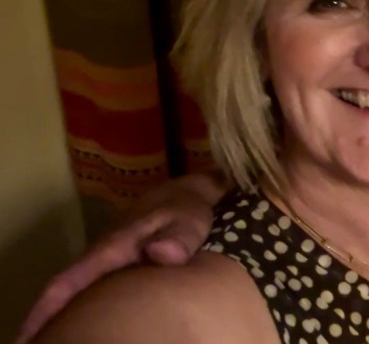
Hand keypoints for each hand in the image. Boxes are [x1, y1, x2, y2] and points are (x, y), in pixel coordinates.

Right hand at [16, 172, 225, 343]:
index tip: (26, 337)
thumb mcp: (187, 220)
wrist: (188, 194)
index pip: (68, 281)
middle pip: (65, 290)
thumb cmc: (186, 210)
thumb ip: (178, 236)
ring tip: (54, 339)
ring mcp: (106, 256)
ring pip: (77, 288)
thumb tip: (163, 252)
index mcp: (111, 248)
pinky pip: (92, 285)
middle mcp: (100, 254)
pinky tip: (86, 320)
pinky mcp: (116, 260)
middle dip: (48, 319)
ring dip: (63, 313)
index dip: (45, 310)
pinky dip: (83, 303)